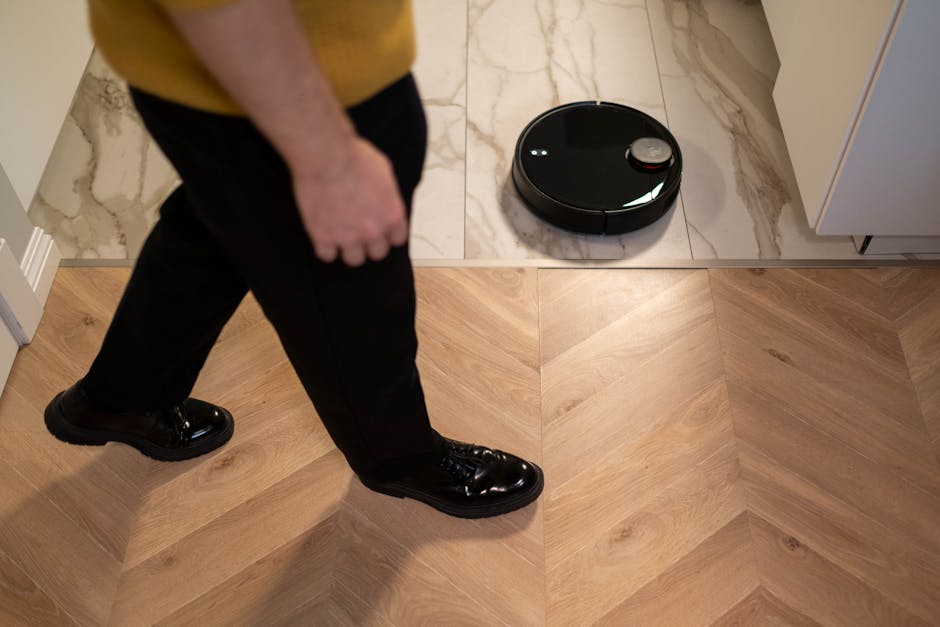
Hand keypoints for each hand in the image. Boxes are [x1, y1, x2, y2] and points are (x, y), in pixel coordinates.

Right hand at [292, 138, 407, 265]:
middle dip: (370, 243)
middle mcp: (373, 231)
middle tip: (360, 232)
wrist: (326, 157)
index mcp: (392, 215)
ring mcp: (348, 237)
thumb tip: (384, 197)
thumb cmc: (354, 157)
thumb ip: (387, 192)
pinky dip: (325, 248)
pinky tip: (323, 236)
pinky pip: (326, 255)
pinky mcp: (323, 236)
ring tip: (341, 237)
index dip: (388, 234)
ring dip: (349, 249)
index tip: (382, 230)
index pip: (398, 239)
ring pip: (354, 260)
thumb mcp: (384, 171)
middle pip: (377, 253)